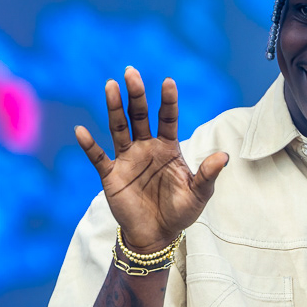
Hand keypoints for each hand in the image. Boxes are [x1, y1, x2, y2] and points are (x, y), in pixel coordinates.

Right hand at [75, 67, 227, 252]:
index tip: (168, 81)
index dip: (168, 101)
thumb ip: (208, 174)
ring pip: (119, 128)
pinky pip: (98, 157)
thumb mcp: (199, 193)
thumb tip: (224, 156)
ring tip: (110, 86)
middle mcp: (146, 148)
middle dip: (136, 95)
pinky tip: (81, 131)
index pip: (168, 119)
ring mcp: (128, 159)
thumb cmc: (180, 212)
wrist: (157, 235)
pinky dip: (89, 145)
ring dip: (114, 108)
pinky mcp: (111, 175)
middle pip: (140, 116)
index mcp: (168, 148)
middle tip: (131, 72)